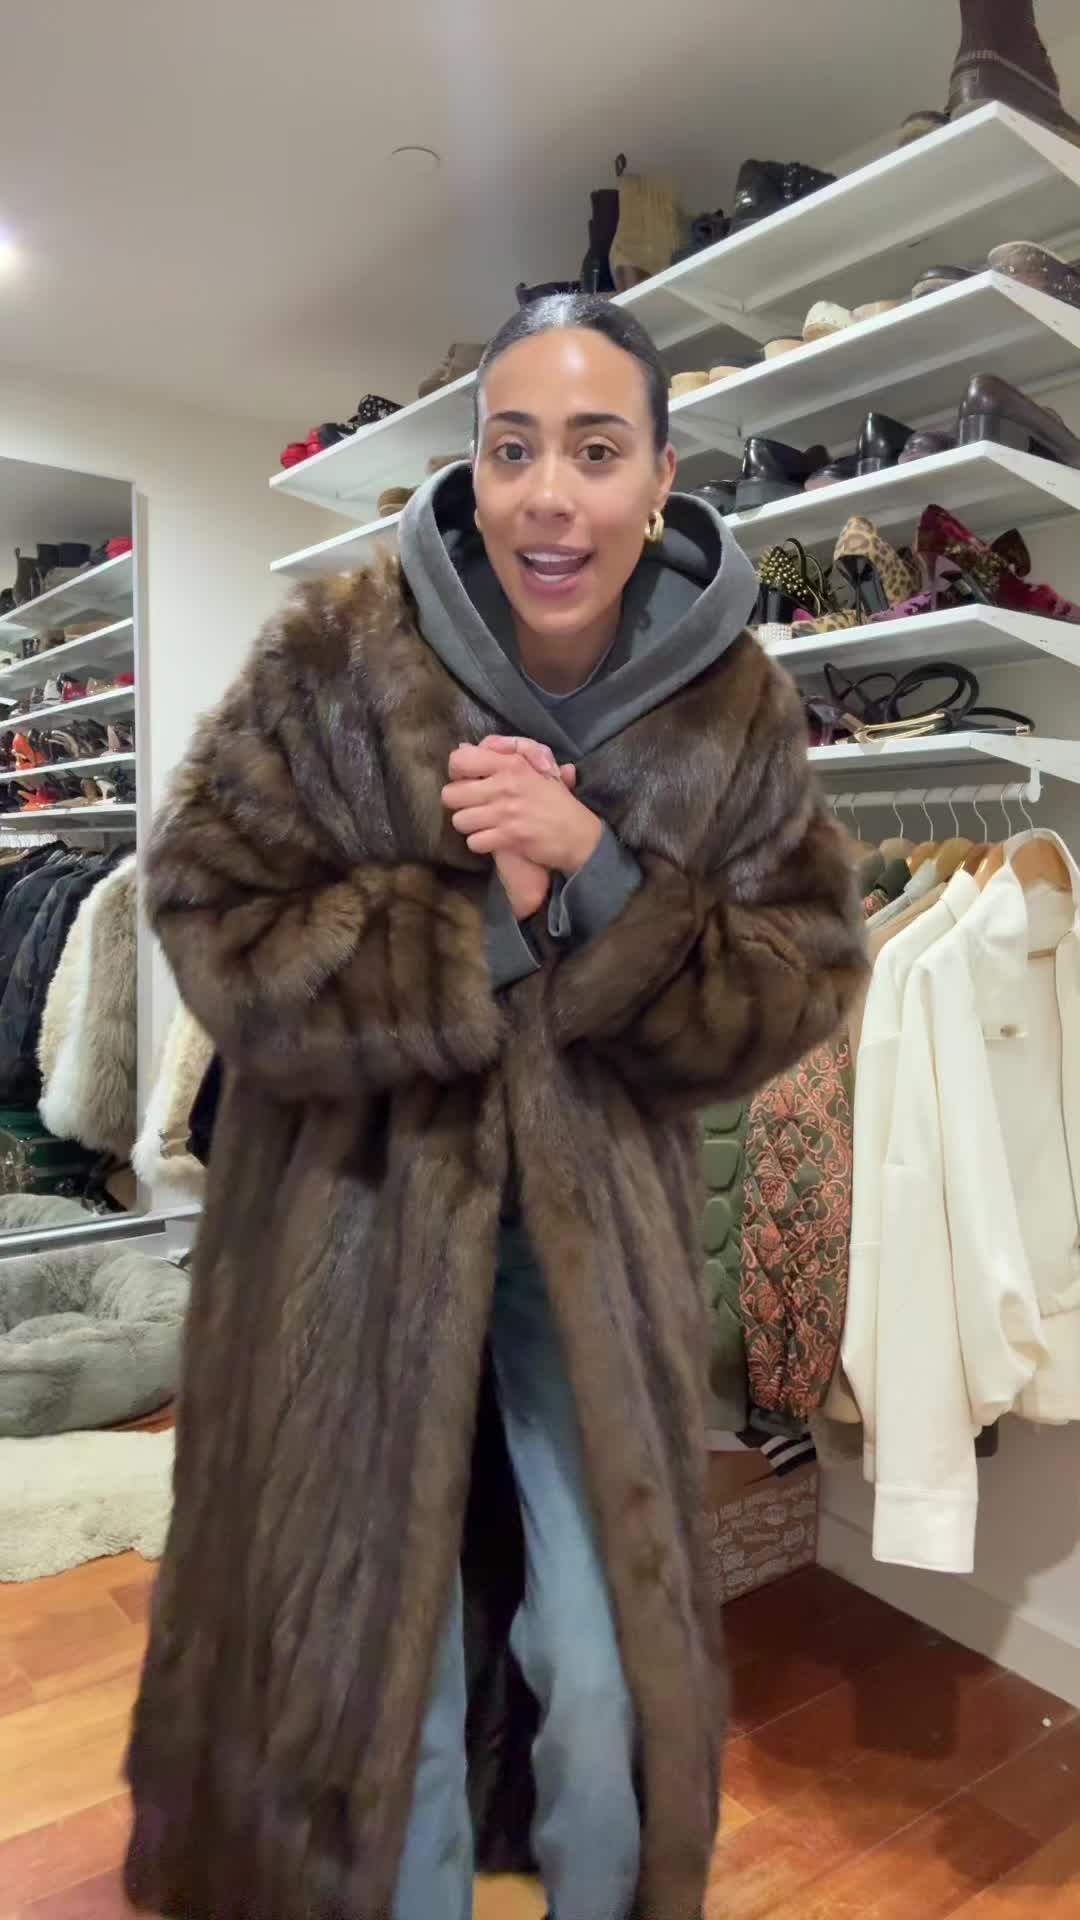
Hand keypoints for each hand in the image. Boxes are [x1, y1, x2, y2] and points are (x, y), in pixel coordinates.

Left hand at [468, 739, 576, 918]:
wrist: (579, 835)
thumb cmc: (557, 800)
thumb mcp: (538, 766)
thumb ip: (505, 751)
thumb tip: (465, 746)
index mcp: (511, 764)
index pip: (459, 760)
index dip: (457, 772)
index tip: (469, 780)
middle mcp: (505, 786)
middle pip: (451, 794)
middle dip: (458, 803)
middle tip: (473, 806)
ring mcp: (505, 813)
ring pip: (460, 820)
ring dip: (469, 825)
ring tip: (483, 824)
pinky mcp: (508, 838)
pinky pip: (474, 842)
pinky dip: (481, 843)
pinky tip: (492, 840)